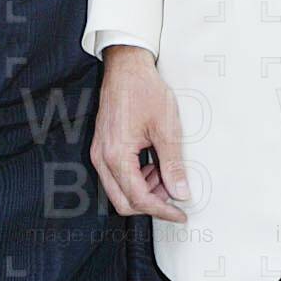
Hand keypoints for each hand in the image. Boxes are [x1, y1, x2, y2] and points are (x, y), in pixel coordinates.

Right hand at [91, 47, 189, 221]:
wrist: (126, 68)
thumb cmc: (144, 90)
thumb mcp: (166, 128)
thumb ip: (173, 164)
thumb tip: (181, 193)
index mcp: (116, 155)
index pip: (138, 198)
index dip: (162, 210)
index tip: (181, 213)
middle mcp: (102, 158)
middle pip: (123, 202)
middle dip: (152, 205)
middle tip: (175, 197)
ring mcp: (100, 154)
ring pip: (119, 192)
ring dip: (144, 192)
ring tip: (167, 175)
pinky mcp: (102, 149)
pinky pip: (117, 177)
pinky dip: (137, 180)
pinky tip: (154, 166)